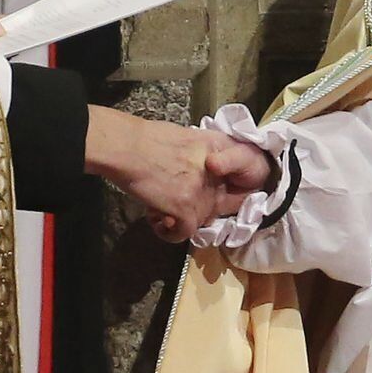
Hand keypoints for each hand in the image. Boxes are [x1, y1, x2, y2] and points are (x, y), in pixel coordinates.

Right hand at [85, 108, 258, 237]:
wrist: (128, 146)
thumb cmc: (149, 139)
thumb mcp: (189, 139)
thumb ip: (204, 157)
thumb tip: (209, 170)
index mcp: (221, 148)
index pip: (243, 178)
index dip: (229, 193)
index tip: (215, 199)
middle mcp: (218, 172)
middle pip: (219, 205)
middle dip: (196, 208)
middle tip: (173, 201)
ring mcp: (203, 192)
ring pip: (201, 220)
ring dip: (180, 219)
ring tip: (159, 208)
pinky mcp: (186, 209)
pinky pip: (184, 234)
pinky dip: (169, 233)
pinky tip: (157, 221)